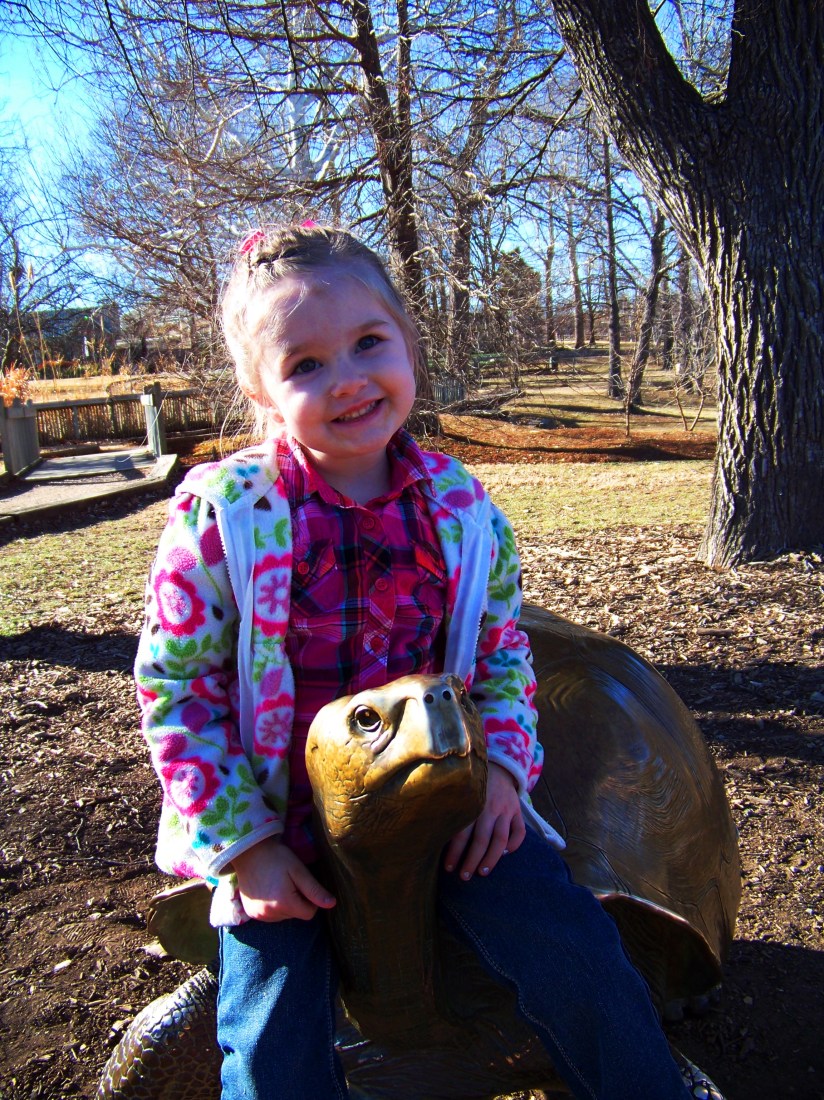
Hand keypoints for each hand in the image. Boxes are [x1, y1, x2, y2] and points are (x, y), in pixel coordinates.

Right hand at [232, 837, 335, 921]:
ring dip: (284, 905)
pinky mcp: (250, 913)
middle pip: (295, 915)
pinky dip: (272, 906)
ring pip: (283, 916)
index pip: (309, 913)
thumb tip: (332, 904)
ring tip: (277, 885)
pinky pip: (269, 916)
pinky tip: (268, 890)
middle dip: (296, 901)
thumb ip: (314, 890)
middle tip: (288, 882)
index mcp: (284, 903)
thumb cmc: (276, 857)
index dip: (310, 900)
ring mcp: (258, 915)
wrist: (248, 852)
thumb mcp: (298, 870)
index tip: (303, 884)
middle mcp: (270, 914)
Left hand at [443, 762, 525, 879]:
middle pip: (482, 840)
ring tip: (482, 872)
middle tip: (464, 876)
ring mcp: (506, 809)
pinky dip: (514, 845)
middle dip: (472, 861)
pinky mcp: (518, 810)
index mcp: (471, 803)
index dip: (455, 852)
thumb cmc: (472, 784)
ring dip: (491, 859)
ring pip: (501, 840)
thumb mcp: (460, 791)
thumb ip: (452, 810)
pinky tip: (506, 855)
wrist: (498, 765)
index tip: (448, 867)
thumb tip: (434, 835)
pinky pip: (519, 832)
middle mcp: (490, 807)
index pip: (462, 833)